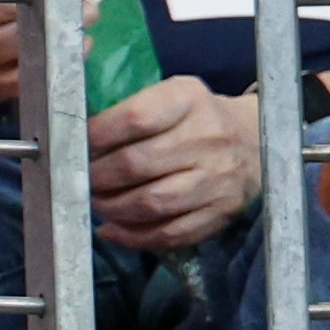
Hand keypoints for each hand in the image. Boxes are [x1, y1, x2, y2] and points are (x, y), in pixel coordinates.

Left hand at [88, 73, 260, 252]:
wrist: (255, 140)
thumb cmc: (196, 116)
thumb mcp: (171, 93)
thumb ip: (127, 99)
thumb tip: (75, 100)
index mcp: (188, 99)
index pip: (135, 118)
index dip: (98, 135)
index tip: (76, 145)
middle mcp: (208, 137)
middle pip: (138, 164)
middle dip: (98, 177)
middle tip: (80, 180)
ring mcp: (218, 179)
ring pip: (153, 203)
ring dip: (113, 208)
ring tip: (96, 202)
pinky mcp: (221, 212)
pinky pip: (172, 233)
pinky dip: (135, 237)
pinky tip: (114, 229)